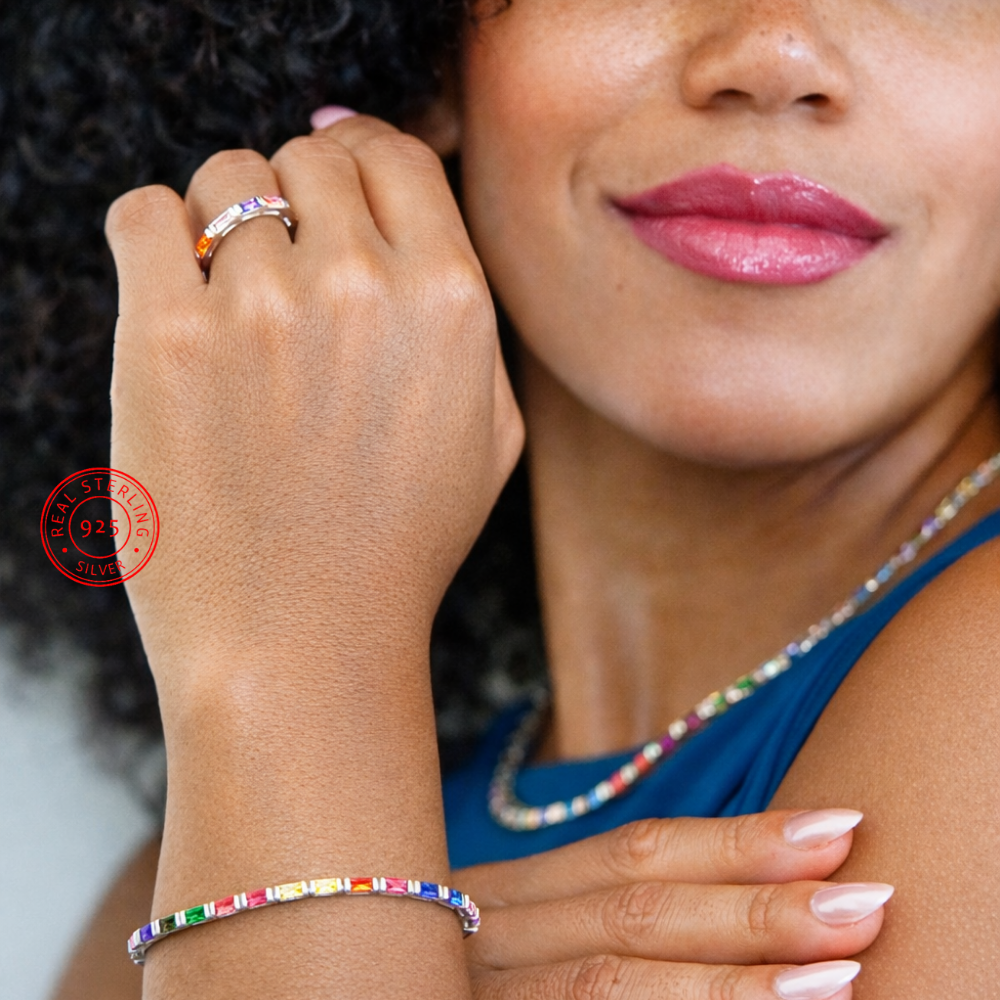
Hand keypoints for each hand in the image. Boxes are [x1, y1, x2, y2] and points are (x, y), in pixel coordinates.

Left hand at [104, 115, 522, 695]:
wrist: (304, 644)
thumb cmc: (399, 547)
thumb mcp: (491, 435)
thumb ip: (467, 322)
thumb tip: (415, 237)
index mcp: (451, 303)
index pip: (396, 158)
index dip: (362, 158)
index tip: (334, 181)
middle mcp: (360, 287)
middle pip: (309, 158)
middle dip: (297, 197)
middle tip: (284, 263)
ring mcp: (259, 309)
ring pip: (224, 175)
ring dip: (224, 221)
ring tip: (229, 297)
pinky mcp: (165, 339)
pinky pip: (140, 214)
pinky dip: (151, 235)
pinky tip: (171, 290)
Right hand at [458, 810, 888, 999]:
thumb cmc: (464, 974)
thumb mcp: (517, 933)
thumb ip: (600, 911)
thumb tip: (746, 890)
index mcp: (501, 894)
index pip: (628, 853)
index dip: (736, 840)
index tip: (838, 825)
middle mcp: (486, 939)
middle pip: (631, 913)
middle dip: (752, 907)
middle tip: (865, 897)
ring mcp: (480, 996)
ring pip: (610, 986)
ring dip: (732, 983)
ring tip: (841, 974)